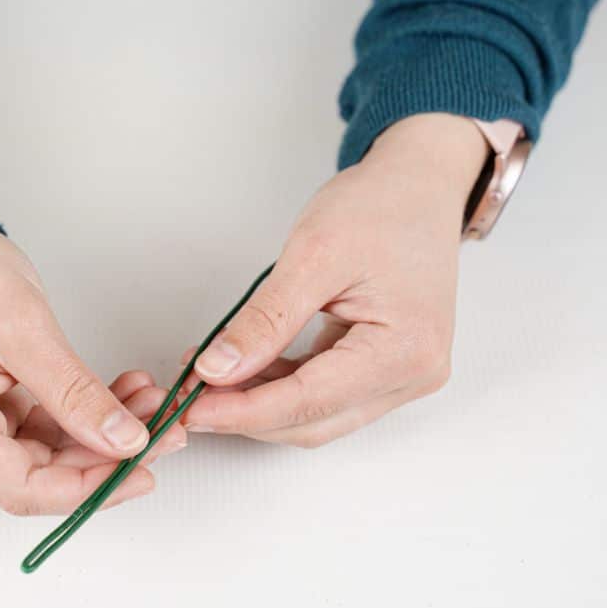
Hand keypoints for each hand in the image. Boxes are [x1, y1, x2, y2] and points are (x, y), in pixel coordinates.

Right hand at [0, 212, 186, 514]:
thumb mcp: (24, 330)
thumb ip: (75, 394)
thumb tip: (124, 442)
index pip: (23, 489)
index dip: (90, 487)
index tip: (143, 470)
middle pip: (35, 477)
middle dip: (104, 455)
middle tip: (163, 428)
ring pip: (40, 456)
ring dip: (96, 433)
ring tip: (146, 401)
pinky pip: (32, 432)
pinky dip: (75, 416)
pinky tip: (116, 395)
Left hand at [180, 113, 488, 446]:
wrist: (419, 185)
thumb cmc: (382, 207)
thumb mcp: (313, 255)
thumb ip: (265, 320)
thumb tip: (217, 369)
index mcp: (405, 350)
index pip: (308, 401)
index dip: (242, 411)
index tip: (191, 409)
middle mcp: (412, 375)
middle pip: (311, 422)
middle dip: (245, 413)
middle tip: (187, 396)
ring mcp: (403, 377)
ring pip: (315, 415)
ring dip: (257, 403)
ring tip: (206, 378)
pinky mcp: (386, 370)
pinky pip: (324, 394)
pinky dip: (279, 386)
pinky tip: (240, 369)